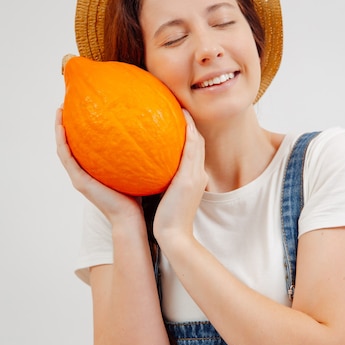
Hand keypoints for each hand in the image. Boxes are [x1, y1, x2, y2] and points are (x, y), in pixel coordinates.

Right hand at [55, 107, 141, 223]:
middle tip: (69, 103)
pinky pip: (66, 157)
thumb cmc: (139, 196)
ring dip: (59, 128)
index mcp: (96, 170)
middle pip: (72, 144)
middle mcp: (85, 173)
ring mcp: (80, 177)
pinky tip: (61, 126)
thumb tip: (153, 128)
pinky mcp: (79, 181)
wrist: (131, 219)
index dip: (83, 128)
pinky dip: (61, 141)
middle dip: (68, 124)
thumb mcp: (137, 168)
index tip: (86, 107)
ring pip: (64, 148)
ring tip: (59, 109)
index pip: (86, 146)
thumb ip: (138, 152)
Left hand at [153, 111, 206, 249]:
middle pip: (198, 143)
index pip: (193, 152)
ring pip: (197, 142)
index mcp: (193, 179)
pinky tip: (182, 120)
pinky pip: (191, 149)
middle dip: (192, 125)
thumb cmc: (167, 221)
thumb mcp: (166, 198)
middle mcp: (198, 174)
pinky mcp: (188, 178)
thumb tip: (146, 174)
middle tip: (180, 108)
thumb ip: (161, 184)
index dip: (189, 135)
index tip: (179, 121)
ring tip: (181, 107)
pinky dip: (189, 133)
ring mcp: (195, 175)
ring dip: (191, 124)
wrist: (174, 236)